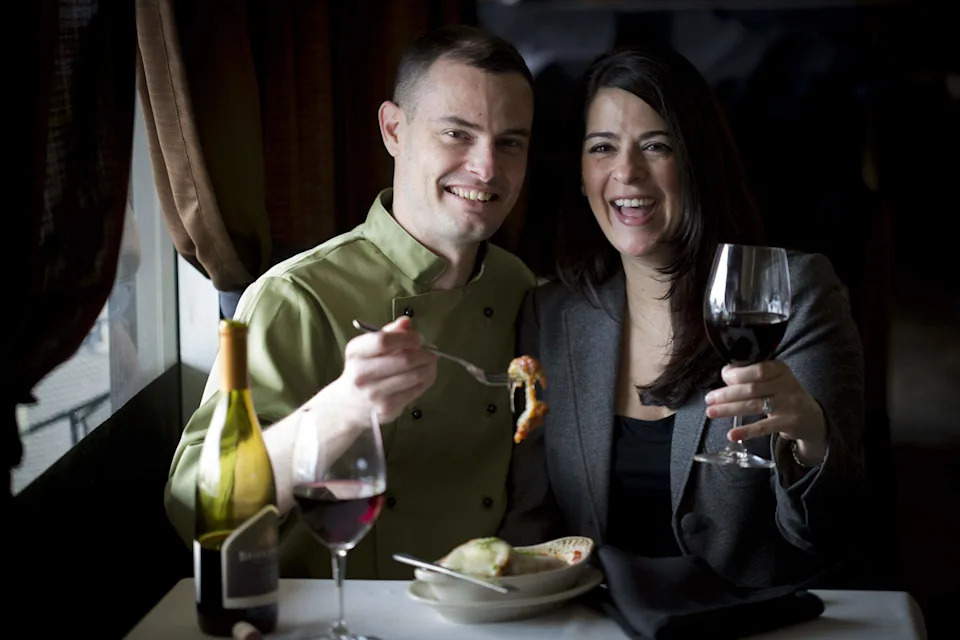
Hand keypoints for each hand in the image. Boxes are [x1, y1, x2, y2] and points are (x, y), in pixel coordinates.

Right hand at [323, 316, 436, 425]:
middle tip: (431, 351)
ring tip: (430, 362)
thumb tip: (407, 322)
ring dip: (429, 367)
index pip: (383, 341)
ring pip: (414, 375)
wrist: (348, 404)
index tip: (419, 339)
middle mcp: (361, 374)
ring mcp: (374, 393)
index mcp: (356, 353)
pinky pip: (415, 390)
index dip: (407, 338)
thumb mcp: (368, 348)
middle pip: (404, 359)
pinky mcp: (387, 408)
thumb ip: (389, 332)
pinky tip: (425, 375)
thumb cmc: (363, 370)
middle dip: (424, 353)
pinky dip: (426, 380)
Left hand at [704, 361, 826, 460]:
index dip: (737, 374)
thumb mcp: (774, 379)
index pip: (757, 369)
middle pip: (751, 388)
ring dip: (729, 409)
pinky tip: (731, 435)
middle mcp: (785, 384)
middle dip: (727, 394)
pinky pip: (764, 427)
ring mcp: (788, 404)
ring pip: (754, 405)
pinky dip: (746, 431)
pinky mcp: (788, 422)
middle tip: (709, 399)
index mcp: (780, 369)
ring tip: (712, 413)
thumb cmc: (783, 394)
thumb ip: (752, 374)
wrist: (812, 418)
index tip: (723, 379)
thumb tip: (726, 373)